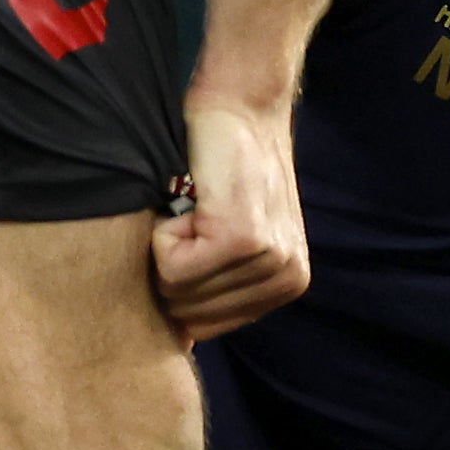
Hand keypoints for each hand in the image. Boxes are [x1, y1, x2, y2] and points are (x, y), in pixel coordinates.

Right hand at [159, 95, 308, 335]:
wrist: (241, 104)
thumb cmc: (221, 165)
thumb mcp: (228, 237)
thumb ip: (213, 288)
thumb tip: (177, 344)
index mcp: (285, 286)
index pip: (203, 327)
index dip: (178, 286)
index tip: (190, 241)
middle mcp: (285, 280)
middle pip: (186, 313)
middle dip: (170, 266)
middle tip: (191, 219)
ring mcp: (267, 260)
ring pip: (174, 291)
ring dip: (166, 245)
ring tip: (194, 208)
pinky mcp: (241, 238)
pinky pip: (170, 266)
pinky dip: (163, 232)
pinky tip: (191, 201)